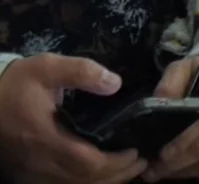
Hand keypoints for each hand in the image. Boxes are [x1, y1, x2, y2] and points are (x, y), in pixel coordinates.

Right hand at [0, 54, 145, 183]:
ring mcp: (31, 171)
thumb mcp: (47, 67)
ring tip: (127, 170)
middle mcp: (39, 161)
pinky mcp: (26, 173)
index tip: (136, 151)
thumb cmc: (16, 84)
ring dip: (103, 182)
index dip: (115, 162)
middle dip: (117, 174)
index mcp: (46, 138)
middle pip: (84, 180)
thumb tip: (116, 83)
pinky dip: (84, 183)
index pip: (87, 162)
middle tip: (141, 162)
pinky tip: (99, 175)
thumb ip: (82, 72)